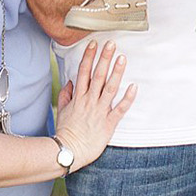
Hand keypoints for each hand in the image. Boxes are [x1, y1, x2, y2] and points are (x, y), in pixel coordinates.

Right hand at [54, 40, 136, 168]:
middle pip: (98, 76)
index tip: (94, 44)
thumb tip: (70, 81)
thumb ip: (66, 95)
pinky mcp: (108, 124)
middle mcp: (89, 101)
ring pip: (110, 88)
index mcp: (78, 97)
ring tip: (123, 58)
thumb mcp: (62, 111)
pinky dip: (127, 98)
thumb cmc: (65, 132)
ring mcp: (99, 112)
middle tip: (111, 44)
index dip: (89, 56)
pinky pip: (120, 109)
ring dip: (117, 73)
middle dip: (104, 58)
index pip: (84, 72)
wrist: (68, 151)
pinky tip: (134, 87)